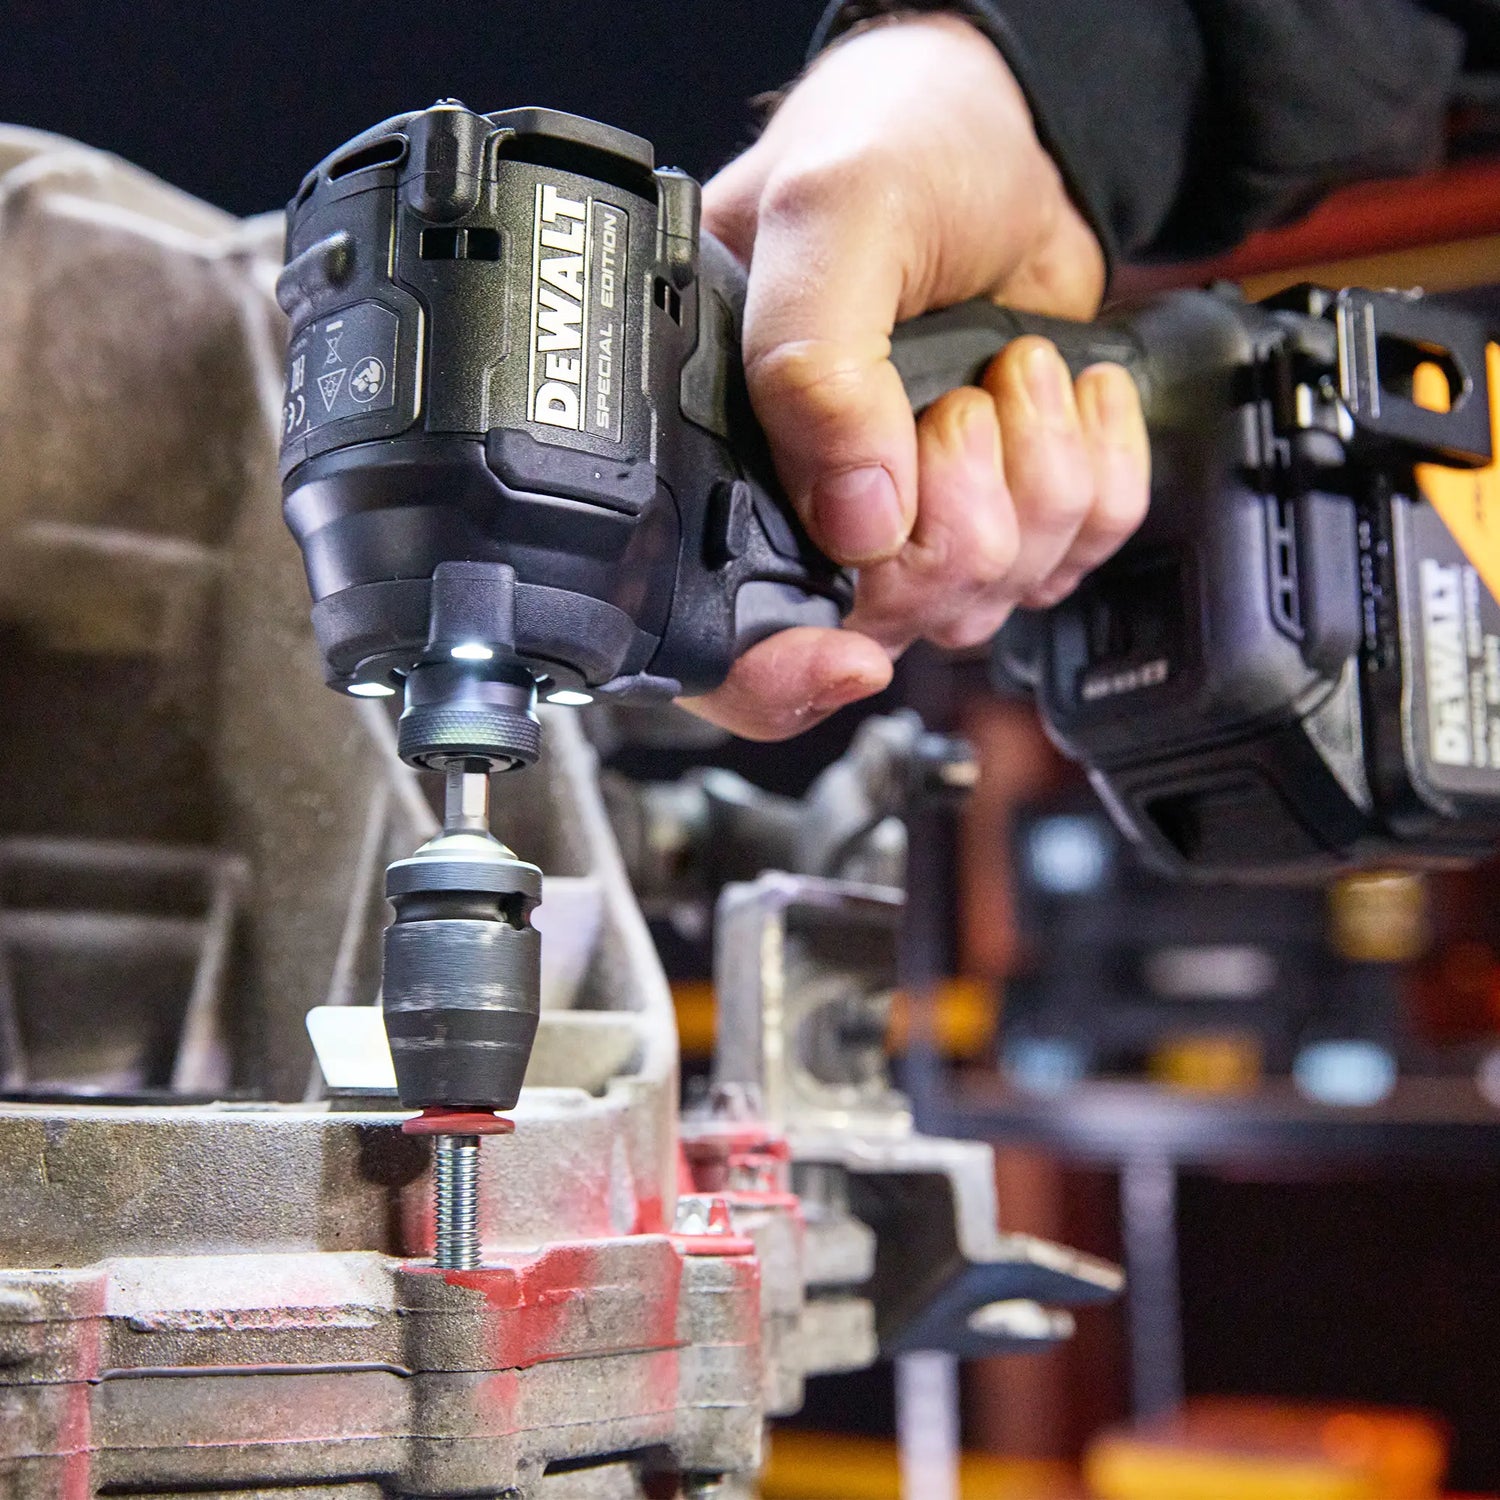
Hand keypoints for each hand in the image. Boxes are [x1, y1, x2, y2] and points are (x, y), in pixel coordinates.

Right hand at [681, 14, 1148, 738]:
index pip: (727, 639)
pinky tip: (1058, 397)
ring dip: (1034, 479)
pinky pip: (1075, 557)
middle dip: (956, 515)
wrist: (1009, 129)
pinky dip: (1097, 472)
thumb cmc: (894, 144)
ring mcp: (915, 519)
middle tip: (957, 405)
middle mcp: (814, 508)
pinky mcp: (1005, 507)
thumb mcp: (826, 216)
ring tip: (1006, 372)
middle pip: (890, 620)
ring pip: (989, 597)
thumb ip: (811, 360)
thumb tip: (856, 515)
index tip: (848, 655)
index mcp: (725, 457)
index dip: (781, 675)